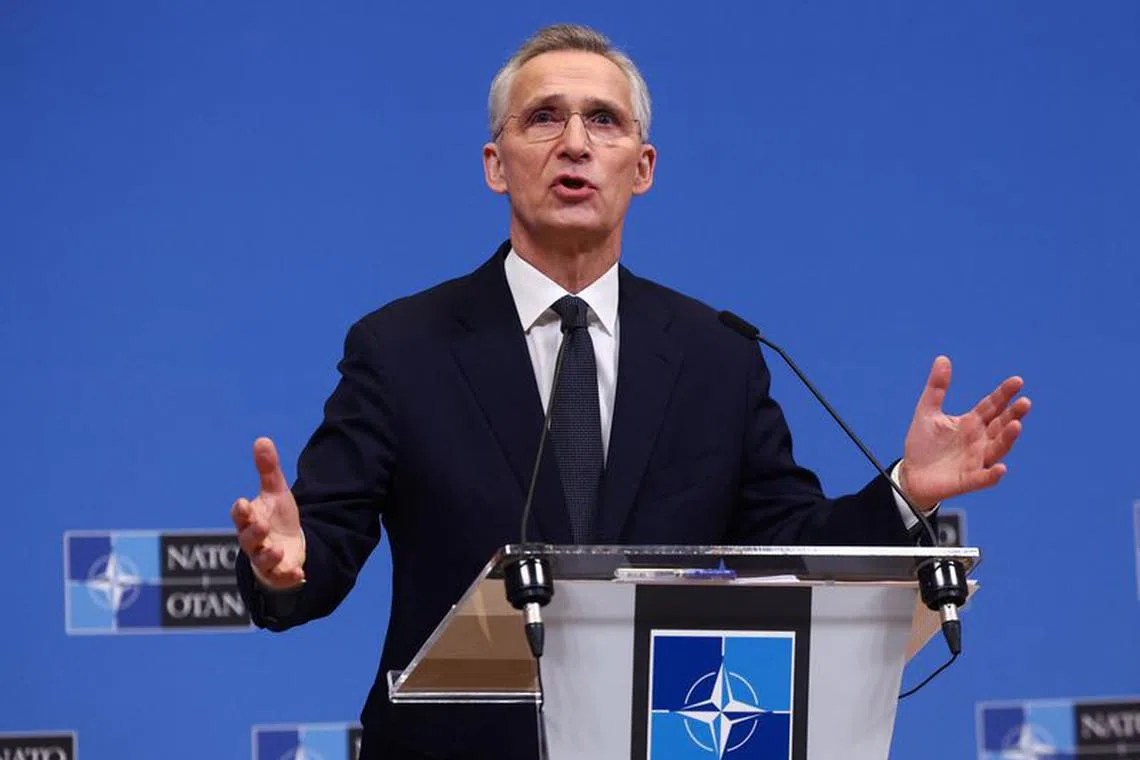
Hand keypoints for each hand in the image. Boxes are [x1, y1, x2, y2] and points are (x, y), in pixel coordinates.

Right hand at [230, 437, 305, 589]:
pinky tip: (298, 573)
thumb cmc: (276, 518)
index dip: (241, 511)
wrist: (288, 545)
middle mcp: (254, 541)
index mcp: (250, 520)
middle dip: (253, 533)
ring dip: (268, 556)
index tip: (244, 503)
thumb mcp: (276, 492)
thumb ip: (268, 470)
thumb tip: (262, 439)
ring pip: (261, 560)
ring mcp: (265, 559)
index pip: (240, 516)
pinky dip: (287, 576)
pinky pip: (280, 577)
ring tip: (278, 550)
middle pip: (248, 538)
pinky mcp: (278, 573)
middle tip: (262, 525)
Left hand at [899, 356, 1030, 509]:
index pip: (992, 406)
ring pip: (997, 449)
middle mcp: (979, 441)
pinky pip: (984, 478)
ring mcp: (976, 461)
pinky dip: (993, 475)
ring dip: (1008, 439)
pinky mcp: (968, 480)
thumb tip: (943, 358)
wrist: (911, 474)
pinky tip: (1001, 468)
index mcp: (971, 423)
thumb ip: (936, 388)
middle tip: (1024, 402)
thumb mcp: (927, 412)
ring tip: (1016, 426)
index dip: (1004, 394)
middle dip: (1012, 414)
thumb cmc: (923, 444)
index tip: (1017, 381)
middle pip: (1000, 426)